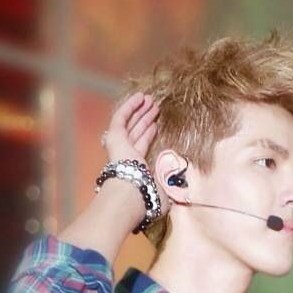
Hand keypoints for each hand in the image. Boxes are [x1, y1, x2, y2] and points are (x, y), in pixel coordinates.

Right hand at [102, 92, 170, 216]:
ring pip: (130, 123)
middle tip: (154, 107)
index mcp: (135, 167)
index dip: (148, 135)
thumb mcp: (163, 190)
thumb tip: (178, 179)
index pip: (141, 147)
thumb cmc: (147, 196)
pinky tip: (139, 97)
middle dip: (145, 119)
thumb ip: (169, 182)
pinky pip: (121, 117)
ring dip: (139, 111)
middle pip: (136, 132)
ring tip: (150, 99)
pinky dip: (129, 106)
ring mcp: (119, 146)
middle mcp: (125, 156)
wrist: (131, 194)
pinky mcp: (114, 137)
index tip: (156, 125)